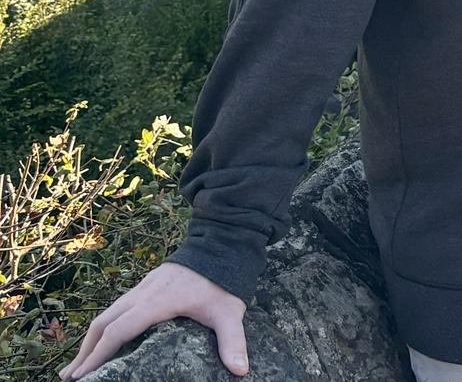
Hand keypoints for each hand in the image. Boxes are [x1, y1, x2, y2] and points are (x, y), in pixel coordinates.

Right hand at [62, 263, 246, 378]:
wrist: (224, 243)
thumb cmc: (224, 281)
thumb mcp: (230, 312)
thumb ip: (233, 341)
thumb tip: (240, 371)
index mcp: (158, 301)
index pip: (120, 330)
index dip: (98, 354)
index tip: (82, 376)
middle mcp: (144, 292)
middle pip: (104, 322)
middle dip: (85, 351)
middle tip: (70, 377)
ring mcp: (143, 286)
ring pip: (108, 313)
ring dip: (91, 338)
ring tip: (77, 365)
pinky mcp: (147, 284)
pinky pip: (117, 307)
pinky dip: (104, 326)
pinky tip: (101, 340)